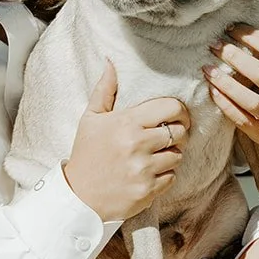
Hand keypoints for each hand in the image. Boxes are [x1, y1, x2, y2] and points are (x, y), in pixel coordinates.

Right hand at [63, 58, 190, 223]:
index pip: (170, 108)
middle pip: (179, 132)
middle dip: (178, 133)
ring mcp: (144, 169)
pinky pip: (172, 177)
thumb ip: (105, 90)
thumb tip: (110, 62)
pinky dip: (165, 175)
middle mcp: (137, 144)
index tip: (176, 116)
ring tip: (156, 155)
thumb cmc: (86, 154)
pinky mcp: (148, 190)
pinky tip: (150, 173)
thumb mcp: (90, 118)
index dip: (179, 111)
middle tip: (168, 136)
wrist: (78, 196)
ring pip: (178, 155)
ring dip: (171, 155)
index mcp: (126, 122)